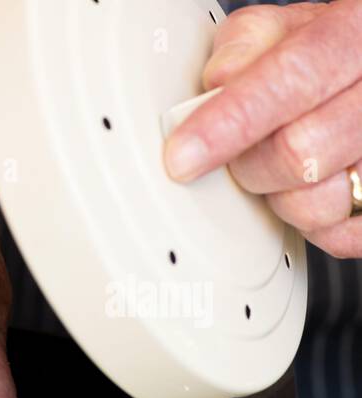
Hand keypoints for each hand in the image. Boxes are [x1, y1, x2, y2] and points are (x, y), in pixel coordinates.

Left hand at [164, 1, 361, 257]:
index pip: (293, 78)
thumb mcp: (285, 31)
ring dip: (284, 198)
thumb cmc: (320, 60)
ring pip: (321, 202)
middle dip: (252, 165)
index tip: (183, 157)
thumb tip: (218, 80)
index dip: (231, 122)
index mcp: (354, 35)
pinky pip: (341, 236)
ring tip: (286, 172)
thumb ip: (247, 45)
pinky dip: (313, 224)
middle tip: (245, 157)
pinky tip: (314, 191)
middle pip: (301, 151)